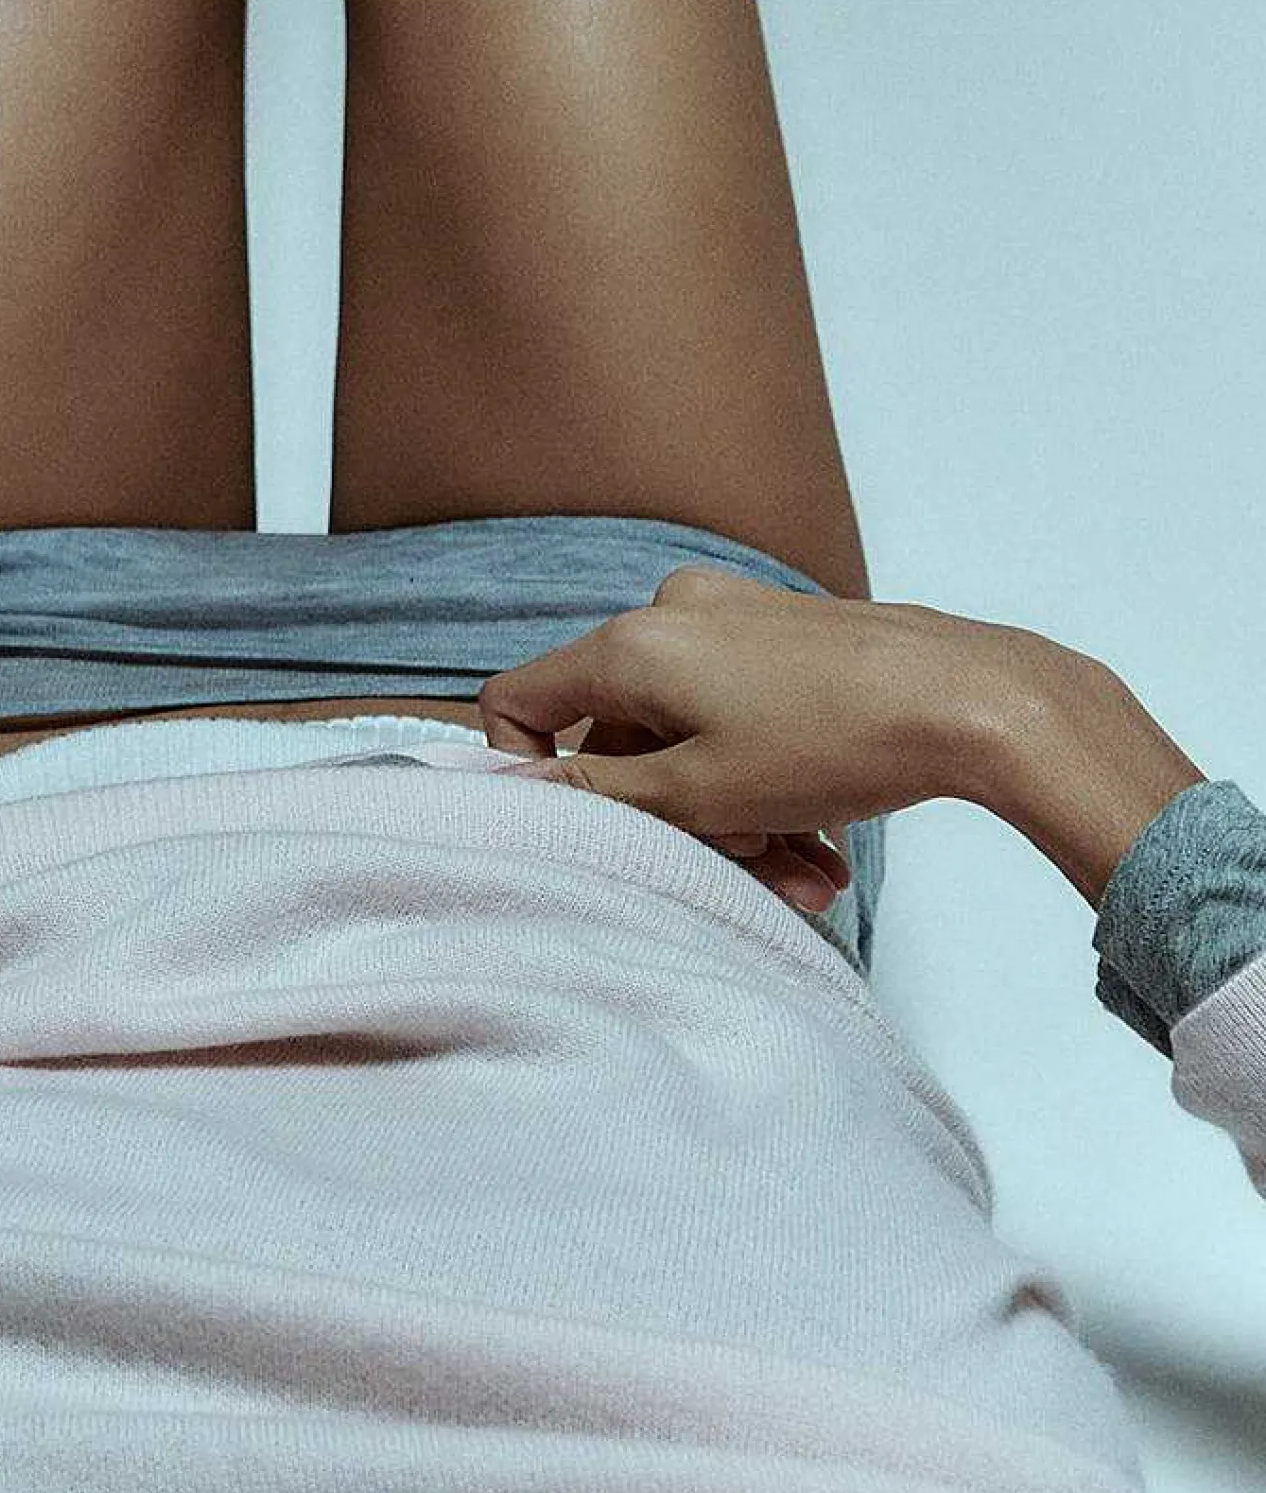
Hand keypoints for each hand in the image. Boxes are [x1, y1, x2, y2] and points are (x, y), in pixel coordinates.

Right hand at [477, 564, 1046, 912]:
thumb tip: (522, 788)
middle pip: (617, 735)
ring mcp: (731, 618)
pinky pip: (736, 718)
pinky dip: (760, 783)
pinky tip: (818, 849)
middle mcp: (671, 614)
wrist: (972, 702)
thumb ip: (597, 791)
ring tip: (799, 878)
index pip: (518, 700)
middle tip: (734, 870)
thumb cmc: (835, 743)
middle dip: (667, 818)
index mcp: (632, 645)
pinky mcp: (782, 635)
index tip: (581, 827)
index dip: (525, 772)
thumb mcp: (697, 793)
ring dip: (728, 819)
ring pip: (685, 738)